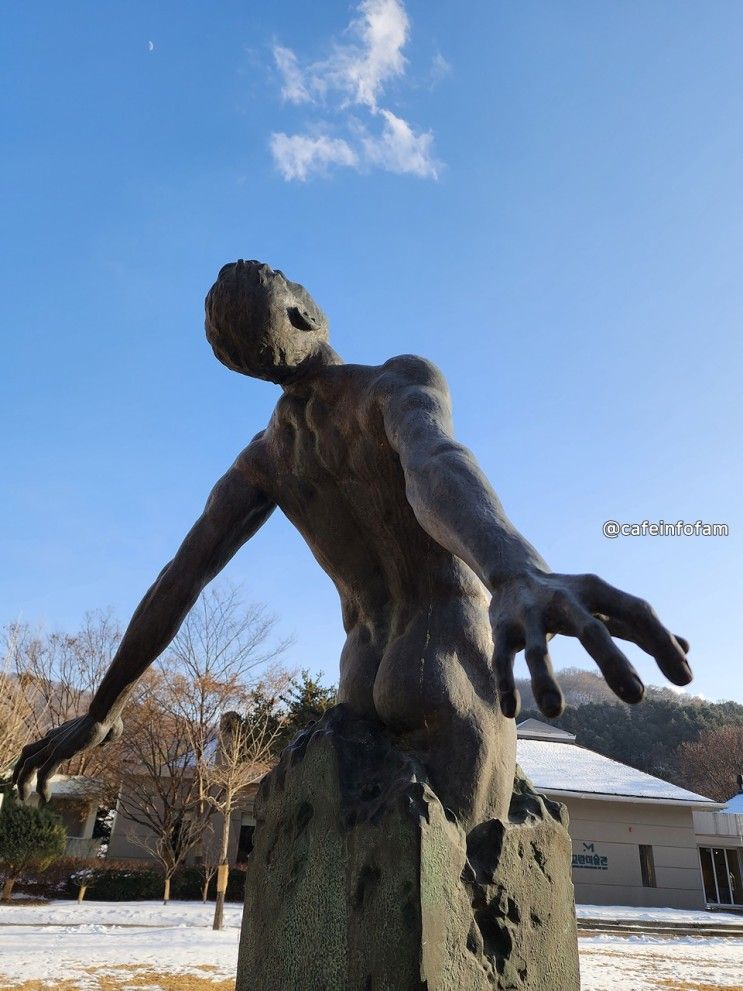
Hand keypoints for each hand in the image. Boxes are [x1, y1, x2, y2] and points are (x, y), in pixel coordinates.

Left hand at [12, 714, 123, 801]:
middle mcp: (52, 738)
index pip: (39, 747)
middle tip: (17, 788)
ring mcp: (54, 745)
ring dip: (22, 782)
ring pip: (28, 765)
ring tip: (24, 799)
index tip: (37, 777)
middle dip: (18, 771)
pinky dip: (41, 788)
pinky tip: (45, 799)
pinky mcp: (60, 753)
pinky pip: (43, 774)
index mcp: (59, 733)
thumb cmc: (108, 720)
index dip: (33, 761)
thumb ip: (100, 738)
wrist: (105, 714)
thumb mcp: (103, 732)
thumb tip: (103, 743)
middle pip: (26, 754)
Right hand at [489, 571, 690, 718]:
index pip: (636, 611)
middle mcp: (563, 600)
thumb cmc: (571, 598)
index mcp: (596, 591)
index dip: (661, 642)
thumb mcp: (604, 605)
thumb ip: (640, 628)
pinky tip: (511, 713)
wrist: (512, 572)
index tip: (684, 678)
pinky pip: (502, 659)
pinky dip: (505, 684)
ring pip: (537, 650)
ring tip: (556, 712)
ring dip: (544, 680)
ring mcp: (529, 615)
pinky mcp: (501, 629)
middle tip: (637, 698)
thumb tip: (688, 651)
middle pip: (590, 630)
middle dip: (612, 662)